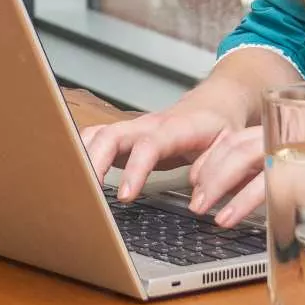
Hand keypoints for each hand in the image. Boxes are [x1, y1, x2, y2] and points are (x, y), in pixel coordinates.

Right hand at [78, 98, 235, 200]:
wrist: (213, 105)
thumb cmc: (219, 127)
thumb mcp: (229, 148)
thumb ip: (213, 170)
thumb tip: (198, 199)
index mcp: (175, 128)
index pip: (149, 145)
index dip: (134, 169)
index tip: (125, 196)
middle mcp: (147, 125)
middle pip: (111, 136)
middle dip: (94, 162)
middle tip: (88, 193)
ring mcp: (132, 129)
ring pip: (97, 135)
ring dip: (81, 157)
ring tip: (74, 187)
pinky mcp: (124, 137)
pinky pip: (95, 140)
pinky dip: (81, 154)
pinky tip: (76, 176)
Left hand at [196, 129, 304, 230]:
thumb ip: (288, 171)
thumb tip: (246, 192)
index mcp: (294, 130)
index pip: (241, 137)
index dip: (213, 158)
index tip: (193, 181)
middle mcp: (302, 136)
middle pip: (244, 148)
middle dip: (214, 176)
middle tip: (197, 202)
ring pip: (264, 167)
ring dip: (237, 195)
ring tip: (218, 216)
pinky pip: (296, 191)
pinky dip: (271, 206)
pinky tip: (258, 223)